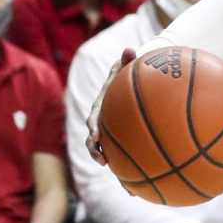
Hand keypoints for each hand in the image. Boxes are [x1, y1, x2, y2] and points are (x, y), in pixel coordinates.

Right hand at [85, 48, 136, 167]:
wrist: (129, 82)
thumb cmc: (129, 74)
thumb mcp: (127, 66)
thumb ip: (127, 60)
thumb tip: (129, 49)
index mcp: (102, 103)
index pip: (94, 115)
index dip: (93, 125)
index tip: (95, 134)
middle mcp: (101, 117)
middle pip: (93, 134)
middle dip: (93, 147)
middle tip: (100, 158)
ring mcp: (108, 126)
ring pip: (101, 144)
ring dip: (102, 156)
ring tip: (107, 166)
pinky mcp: (117, 133)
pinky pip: (117, 148)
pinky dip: (120, 160)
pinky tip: (130, 173)